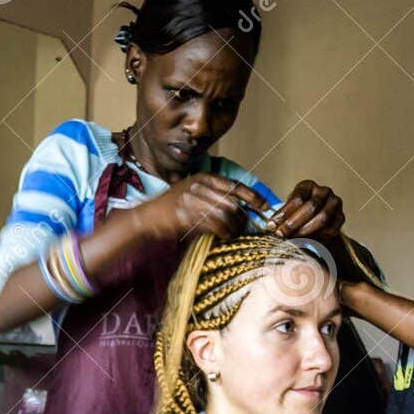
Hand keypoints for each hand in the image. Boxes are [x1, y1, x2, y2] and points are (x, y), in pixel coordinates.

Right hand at [133, 173, 268, 244]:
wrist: (148, 216)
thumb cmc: (172, 207)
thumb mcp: (193, 192)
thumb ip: (214, 195)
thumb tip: (241, 207)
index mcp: (203, 178)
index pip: (235, 185)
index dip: (253, 196)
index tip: (265, 206)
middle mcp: (199, 186)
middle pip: (233, 202)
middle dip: (243, 217)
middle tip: (246, 227)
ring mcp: (193, 200)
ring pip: (226, 214)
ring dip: (234, 227)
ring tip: (233, 233)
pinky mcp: (188, 215)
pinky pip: (215, 225)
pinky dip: (224, 232)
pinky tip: (224, 236)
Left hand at [268, 180, 344, 238]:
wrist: (316, 219)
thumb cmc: (298, 213)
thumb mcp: (288, 210)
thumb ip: (281, 216)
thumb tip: (271, 227)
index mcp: (308, 186)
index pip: (297, 198)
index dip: (284, 213)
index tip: (272, 226)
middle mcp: (324, 191)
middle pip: (311, 207)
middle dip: (294, 224)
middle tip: (282, 235)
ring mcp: (335, 204)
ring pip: (323, 219)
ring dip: (306, 232)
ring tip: (293, 241)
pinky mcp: (341, 218)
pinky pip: (331, 229)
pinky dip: (318, 238)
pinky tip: (307, 243)